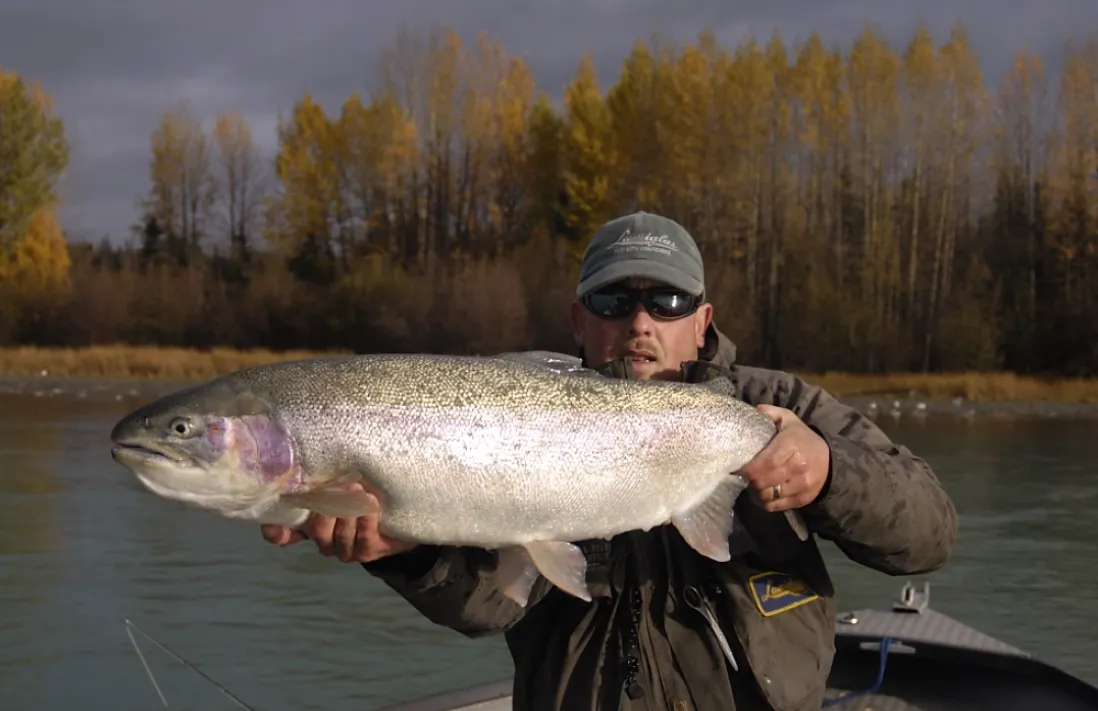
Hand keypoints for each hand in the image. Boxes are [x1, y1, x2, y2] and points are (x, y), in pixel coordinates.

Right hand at [261, 486, 416, 563]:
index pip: (283, 533)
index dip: (277, 531)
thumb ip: (321, 473)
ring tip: (361, 490)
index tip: (276, 528)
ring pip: (339, 535)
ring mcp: (345, 549)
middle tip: (344, 485)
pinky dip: (366, 520)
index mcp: (310, 520)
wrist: (403, 505)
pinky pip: (362, 541)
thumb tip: (303, 455)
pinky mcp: (367, 552)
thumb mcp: (341, 475)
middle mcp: (324, 538)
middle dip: (330, 507)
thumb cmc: (367, 484)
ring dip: (351, 510)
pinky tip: (373, 506)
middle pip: (316, 530)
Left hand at [737, 404, 830, 512]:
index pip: (765, 463)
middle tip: (743, 476)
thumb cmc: (801, 438)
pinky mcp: (803, 499)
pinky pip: (776, 506)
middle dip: (749, 481)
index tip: (737, 468)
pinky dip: (765, 502)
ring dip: (756, 492)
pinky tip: (762, 493)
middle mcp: (798, 467)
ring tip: (753, 484)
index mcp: (791, 445)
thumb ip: (770, 412)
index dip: (747, 469)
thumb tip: (754, 411)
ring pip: (768, 496)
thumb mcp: (788, 419)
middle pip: (764, 481)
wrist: (830, 459)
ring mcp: (802, 485)